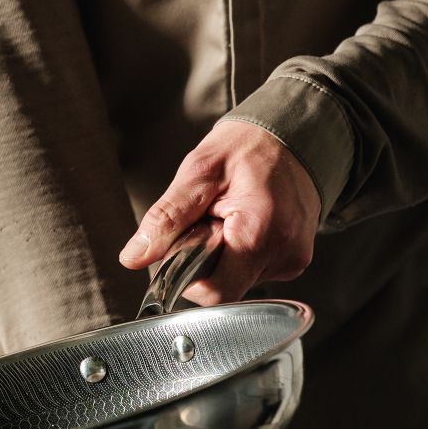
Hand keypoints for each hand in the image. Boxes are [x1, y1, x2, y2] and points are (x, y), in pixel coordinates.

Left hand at [117, 118, 321, 304]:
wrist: (292, 135)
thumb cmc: (248, 146)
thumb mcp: (199, 171)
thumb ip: (166, 217)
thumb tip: (134, 256)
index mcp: (259, 233)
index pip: (215, 293)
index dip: (187, 277)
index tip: (182, 244)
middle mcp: (284, 255)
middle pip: (225, 288)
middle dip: (204, 262)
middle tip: (207, 221)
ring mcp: (292, 260)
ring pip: (237, 280)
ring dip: (222, 254)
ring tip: (228, 215)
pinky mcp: (294, 259)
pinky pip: (254, 270)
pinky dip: (240, 251)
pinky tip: (243, 222)